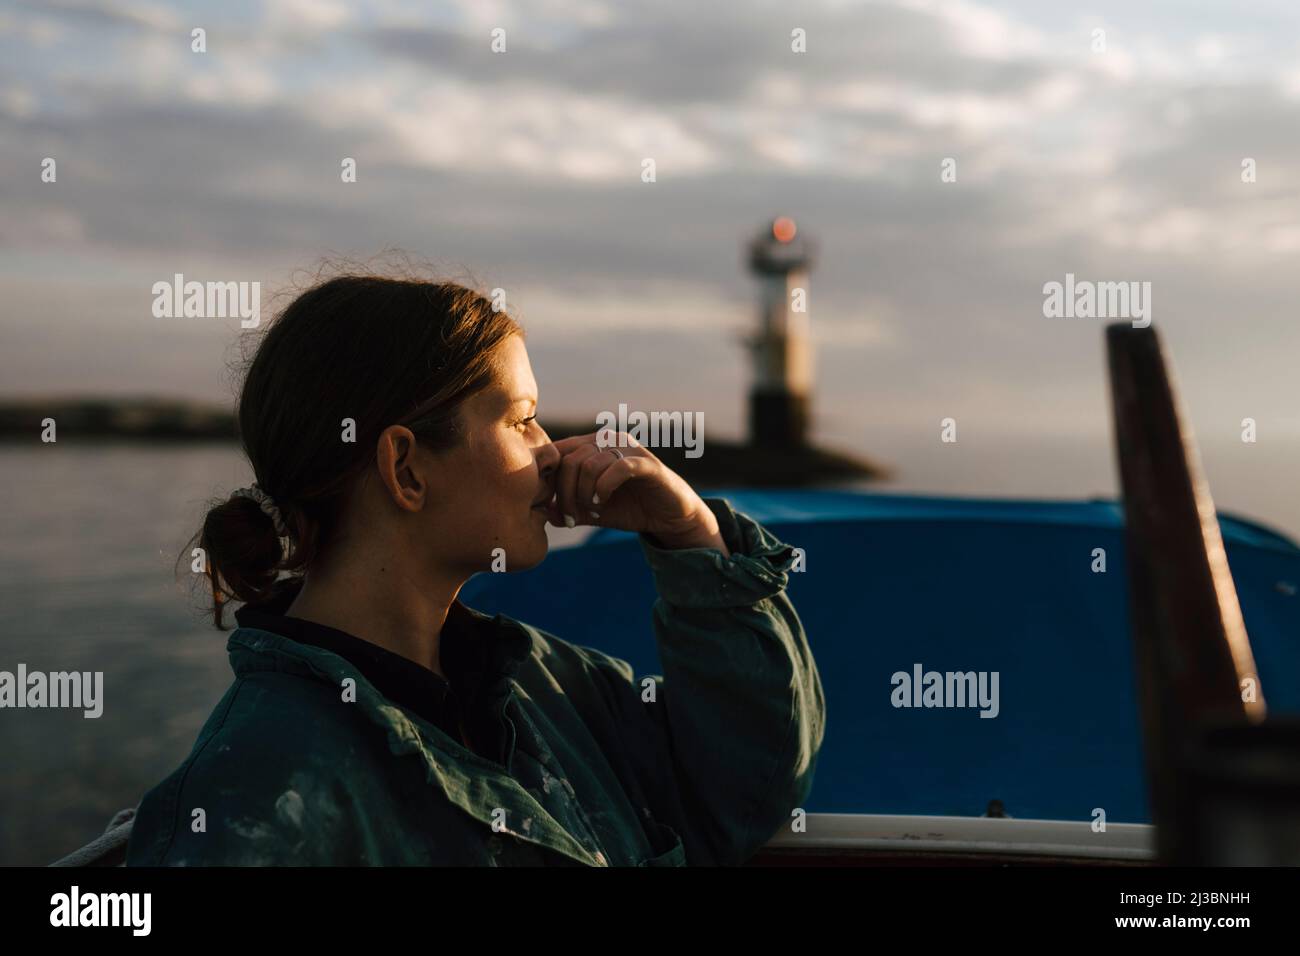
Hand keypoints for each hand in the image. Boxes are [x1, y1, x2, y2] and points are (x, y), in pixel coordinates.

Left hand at [546, 431, 729, 555]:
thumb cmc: (630, 508)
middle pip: (570, 460)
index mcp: (592, 445)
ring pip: (589, 464)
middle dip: (564, 494)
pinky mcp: (646, 464)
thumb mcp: (592, 510)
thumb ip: (568, 509)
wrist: (669, 516)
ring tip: (590, 511)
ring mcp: (629, 449)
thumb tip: (543, 513)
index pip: (558, 454)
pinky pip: (617, 468)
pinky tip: (601, 502)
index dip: (550, 482)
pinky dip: (603, 487)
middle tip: (571, 517)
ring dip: (583, 494)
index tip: (554, 508)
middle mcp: (609, 440)